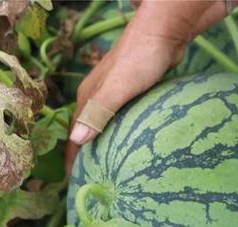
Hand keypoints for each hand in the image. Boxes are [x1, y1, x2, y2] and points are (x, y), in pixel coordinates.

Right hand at [65, 0, 229, 172]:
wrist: (164, 32)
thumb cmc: (141, 58)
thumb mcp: (119, 87)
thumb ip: (99, 112)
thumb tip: (77, 140)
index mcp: (88, 97)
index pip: (74, 135)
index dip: (73, 160)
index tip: (74, 184)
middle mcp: (97, 96)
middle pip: (87, 132)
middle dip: (86, 157)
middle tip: (93, 183)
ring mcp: (115, 94)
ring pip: (104, 127)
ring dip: (103, 147)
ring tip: (110, 172)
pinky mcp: (133, 93)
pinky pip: (122, 120)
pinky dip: (121, 136)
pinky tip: (131, 148)